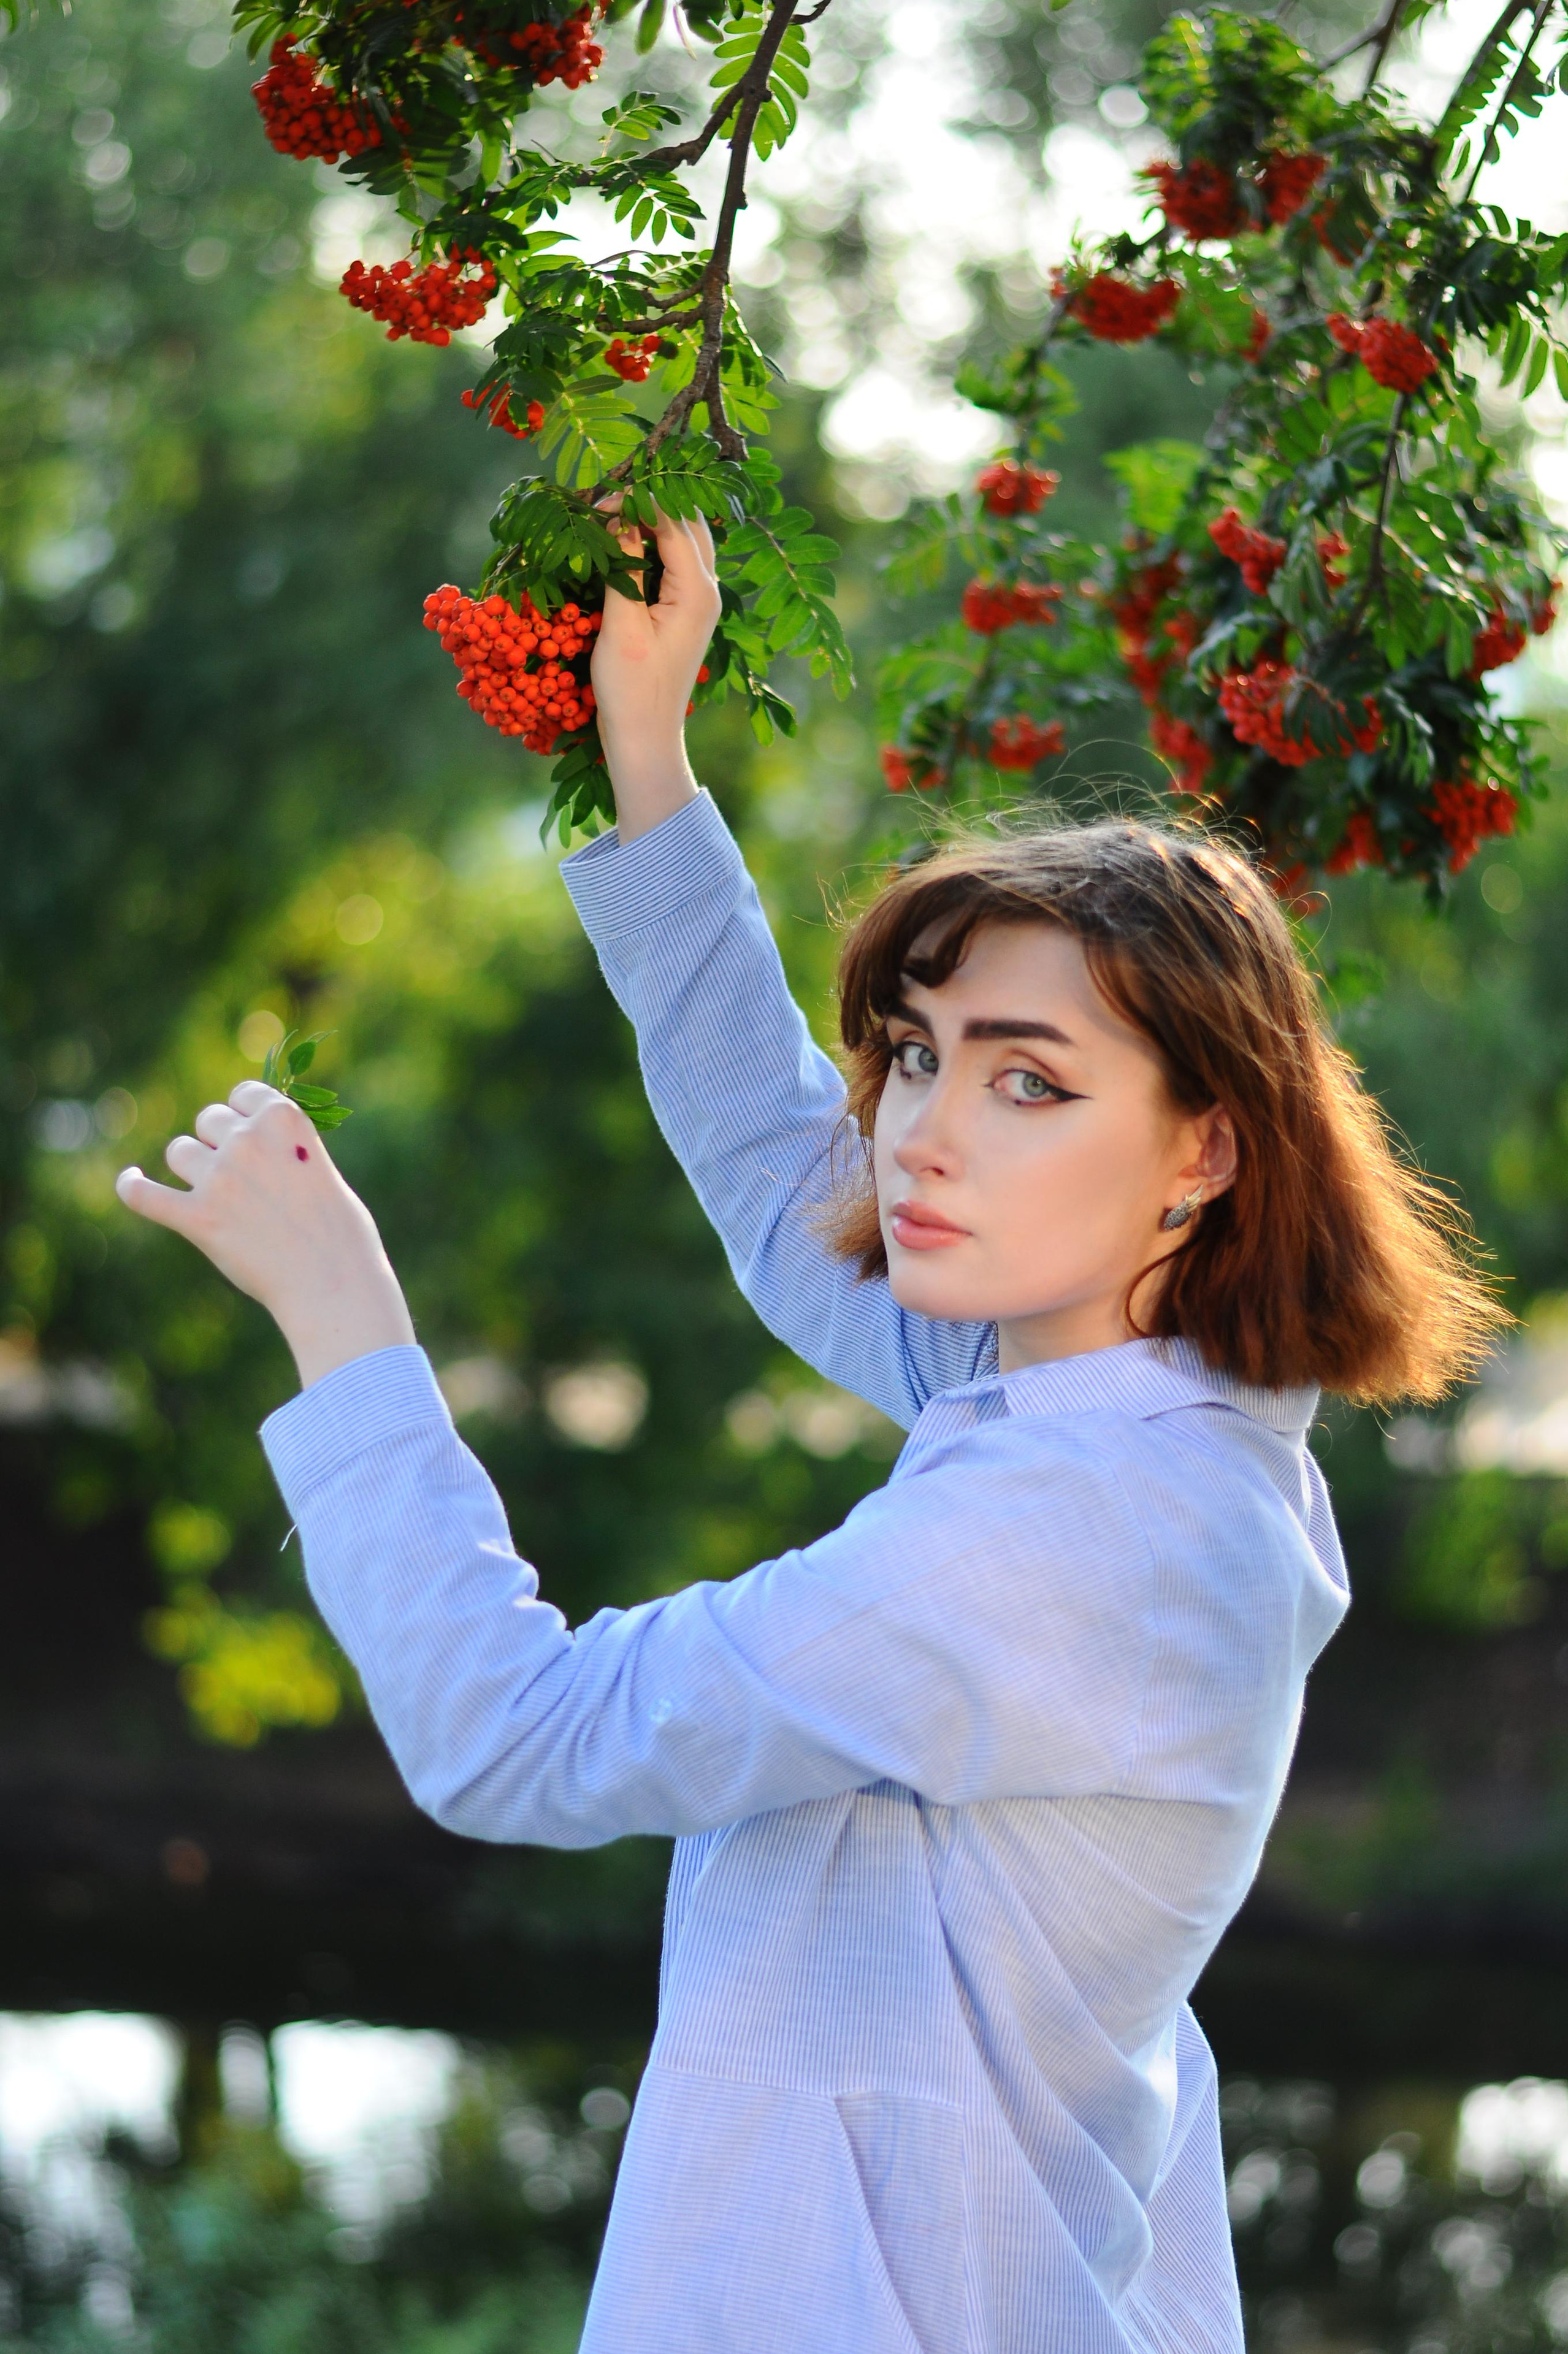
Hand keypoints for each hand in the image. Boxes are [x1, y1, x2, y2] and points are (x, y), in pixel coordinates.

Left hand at [115, 1082, 416, 1392]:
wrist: (333, 1284)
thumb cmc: (338, 1232)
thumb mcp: (319, 1166)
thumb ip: (283, 1147)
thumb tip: (245, 1140)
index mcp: (284, 1119)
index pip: (242, 1093)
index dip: (243, 1113)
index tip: (248, 1132)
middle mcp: (248, 1141)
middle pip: (208, 1119)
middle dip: (217, 1141)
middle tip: (240, 1175)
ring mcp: (220, 1179)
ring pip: (180, 1152)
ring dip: (192, 1167)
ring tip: (216, 1196)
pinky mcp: (198, 1219)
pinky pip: (144, 1195)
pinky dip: (132, 1187)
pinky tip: (130, 1180)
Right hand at [590, 505, 720, 841]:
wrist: (646, 736)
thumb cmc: (632, 689)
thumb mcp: (621, 625)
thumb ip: (624, 566)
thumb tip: (619, 517)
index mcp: (698, 592)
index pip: (673, 521)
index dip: (637, 501)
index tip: (598, 498)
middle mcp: (708, 590)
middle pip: (689, 521)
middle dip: (651, 501)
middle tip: (606, 498)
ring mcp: (701, 599)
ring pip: (685, 537)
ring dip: (654, 519)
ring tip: (613, 511)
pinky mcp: (686, 609)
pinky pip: (677, 559)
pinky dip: (654, 542)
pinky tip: (625, 539)